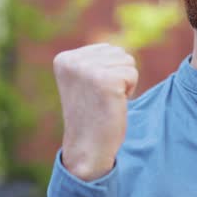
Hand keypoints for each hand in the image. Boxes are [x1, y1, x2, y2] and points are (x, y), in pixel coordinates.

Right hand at [54, 43, 137, 180]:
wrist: (87, 147)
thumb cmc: (91, 115)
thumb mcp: (85, 81)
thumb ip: (95, 61)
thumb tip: (118, 49)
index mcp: (64, 59)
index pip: (106, 49)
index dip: (108, 72)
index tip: (93, 93)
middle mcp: (73, 61)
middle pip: (118, 52)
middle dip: (118, 75)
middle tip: (102, 99)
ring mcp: (88, 69)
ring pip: (127, 62)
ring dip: (124, 83)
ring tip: (107, 101)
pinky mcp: (105, 80)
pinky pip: (132, 74)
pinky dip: (129, 91)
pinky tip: (114, 104)